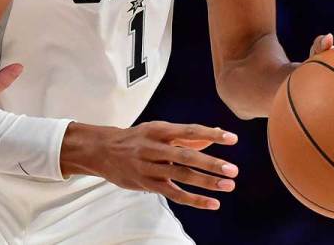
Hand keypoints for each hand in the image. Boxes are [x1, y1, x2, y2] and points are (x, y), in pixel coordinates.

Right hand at [61, 121, 238, 209]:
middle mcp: (153, 147)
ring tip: (227, 185)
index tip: (232, 138)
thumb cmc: (135, 139)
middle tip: (232, 169)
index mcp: (159, 130)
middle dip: (210, 164)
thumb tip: (217, 132)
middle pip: (185, 156)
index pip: (189, 131)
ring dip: (206, 182)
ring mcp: (149, 167)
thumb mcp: (158, 131)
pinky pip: (173, 193)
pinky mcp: (147, 184)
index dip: (211, 135)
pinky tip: (212, 203)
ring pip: (180, 176)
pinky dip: (193, 199)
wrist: (102, 151)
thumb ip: (187, 135)